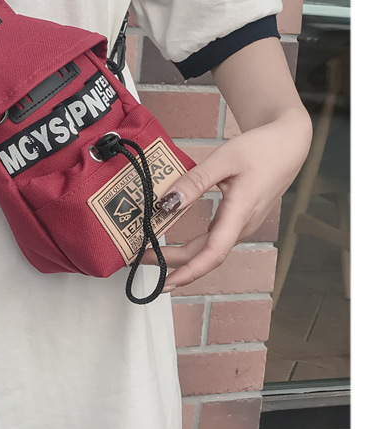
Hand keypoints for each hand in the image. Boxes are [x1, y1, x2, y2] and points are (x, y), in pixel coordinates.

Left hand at [146, 108, 312, 292]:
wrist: (287, 145)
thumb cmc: (261, 150)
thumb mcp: (224, 159)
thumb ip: (195, 182)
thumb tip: (167, 203)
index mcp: (240, 213)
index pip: (214, 253)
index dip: (190, 272)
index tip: (167, 283)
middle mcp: (242, 225)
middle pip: (205, 254)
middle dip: (173, 262)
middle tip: (140, 259)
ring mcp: (241, 224)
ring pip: (209, 248)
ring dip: (182, 255)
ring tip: (152, 253)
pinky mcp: (239, 219)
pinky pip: (214, 238)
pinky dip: (193, 244)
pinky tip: (176, 240)